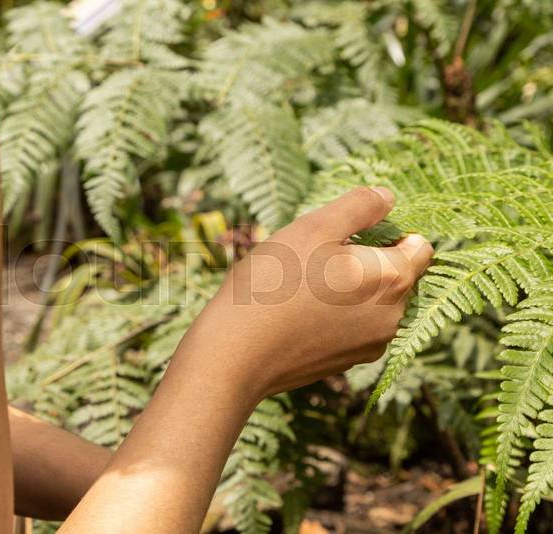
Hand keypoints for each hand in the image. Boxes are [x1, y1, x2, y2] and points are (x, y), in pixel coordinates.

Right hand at [178, 187, 432, 403]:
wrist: (235, 353)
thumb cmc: (273, 283)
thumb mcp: (313, 227)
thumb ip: (359, 206)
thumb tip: (387, 197)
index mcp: (393, 278)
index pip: (421, 246)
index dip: (390, 231)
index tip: (349, 233)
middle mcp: (393, 318)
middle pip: (397, 275)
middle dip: (367, 261)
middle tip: (317, 257)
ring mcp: (370, 345)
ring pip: (373, 302)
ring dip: (350, 288)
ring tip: (303, 285)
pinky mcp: (346, 363)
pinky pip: (353, 327)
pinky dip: (335, 314)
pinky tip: (298, 311)